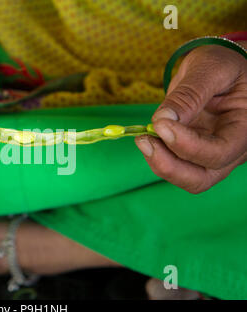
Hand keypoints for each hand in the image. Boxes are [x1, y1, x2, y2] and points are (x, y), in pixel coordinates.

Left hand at [135, 42, 246, 192]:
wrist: (219, 70)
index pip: (219, 151)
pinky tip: (148, 138)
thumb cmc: (222, 64)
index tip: (160, 124)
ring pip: (186, 178)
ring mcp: (213, 155)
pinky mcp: (194, 155)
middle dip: (168, 165)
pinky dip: (158, 156)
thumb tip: (162, 120)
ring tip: (143, 139)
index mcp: (246, 127)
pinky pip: (175, 166)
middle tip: (144, 141)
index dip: (187, 145)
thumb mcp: (209, 69)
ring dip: (159, 163)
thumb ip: (188, 95)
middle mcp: (233, 149)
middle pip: (202, 177)